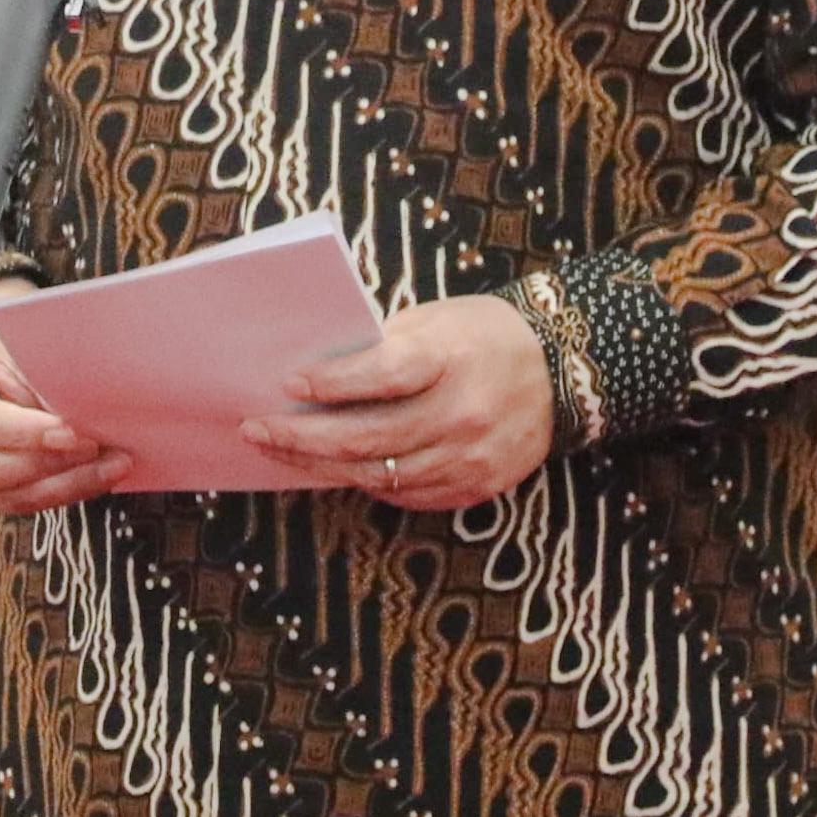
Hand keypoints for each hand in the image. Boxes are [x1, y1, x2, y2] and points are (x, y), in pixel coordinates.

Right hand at [0, 282, 127, 514]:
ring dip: (70, 483)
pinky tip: (94, 477)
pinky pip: (26, 501)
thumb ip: (37, 375)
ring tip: (113, 466)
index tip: (71, 433)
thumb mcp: (10, 346)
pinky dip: (64, 491)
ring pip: (14, 495)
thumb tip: (78, 404)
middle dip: (56, 463)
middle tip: (102, 449)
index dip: (27, 433)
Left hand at [246, 294, 555, 512]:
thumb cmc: (482, 335)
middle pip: (370, 438)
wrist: (560, 370)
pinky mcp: (476, 487)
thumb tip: (313, 377)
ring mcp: (471, 458)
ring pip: (380, 476)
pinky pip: (406, 495)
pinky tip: (334, 467)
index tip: (288, 384)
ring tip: (281, 451)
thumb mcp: (434, 321)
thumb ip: (382, 348)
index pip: (384, 375)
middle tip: (256, 430)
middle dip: (303, 437)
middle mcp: (464, 414)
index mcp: (453, 359)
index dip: (333, 383)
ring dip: (321, 466)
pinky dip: (365, 482)